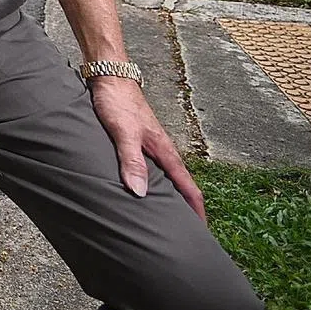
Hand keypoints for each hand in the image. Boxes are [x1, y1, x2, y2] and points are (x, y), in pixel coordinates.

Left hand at [89, 77, 205, 221]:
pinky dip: (151, 184)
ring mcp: (150, 146)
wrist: (108, 74)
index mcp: (165, 151)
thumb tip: (139, 192)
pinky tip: (139, 190)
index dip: (197, 213)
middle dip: (185, 211)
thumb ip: (131, 160)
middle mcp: (161, 150)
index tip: (201, 235)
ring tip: (162, 220)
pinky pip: (150, 169)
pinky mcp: (137, 141)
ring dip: (168, 197)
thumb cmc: (118, 100)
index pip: (189, 188)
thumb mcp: (123, 132)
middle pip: (180, 186)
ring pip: (165, 178)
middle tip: (182, 235)